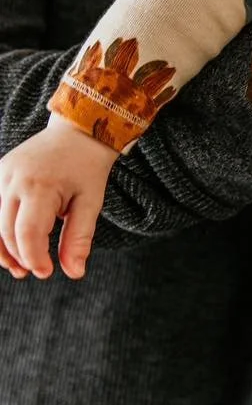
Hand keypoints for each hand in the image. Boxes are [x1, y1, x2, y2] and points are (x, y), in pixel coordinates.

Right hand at [0, 115, 117, 278]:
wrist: (79, 131)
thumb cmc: (87, 167)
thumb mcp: (91, 202)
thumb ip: (79, 238)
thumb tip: (75, 273)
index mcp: (41, 186)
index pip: (28, 233)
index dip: (34, 258)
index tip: (46, 272)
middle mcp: (14, 179)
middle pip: (6, 231)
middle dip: (19, 256)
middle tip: (36, 271)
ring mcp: (2, 174)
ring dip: (1, 248)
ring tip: (19, 267)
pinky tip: (9, 246)